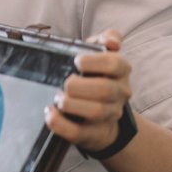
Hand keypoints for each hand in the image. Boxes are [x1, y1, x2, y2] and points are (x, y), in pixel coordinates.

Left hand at [44, 29, 132, 154]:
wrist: (102, 114)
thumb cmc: (95, 76)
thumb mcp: (100, 53)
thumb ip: (107, 38)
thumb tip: (113, 42)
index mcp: (121, 71)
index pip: (116, 64)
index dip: (94, 62)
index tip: (76, 61)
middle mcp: (120, 94)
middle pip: (106, 90)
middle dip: (79, 85)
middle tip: (65, 82)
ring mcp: (109, 115)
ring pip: (96, 112)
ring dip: (71, 104)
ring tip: (58, 98)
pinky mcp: (94, 134)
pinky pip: (78, 132)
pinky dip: (60, 124)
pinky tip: (50, 113)